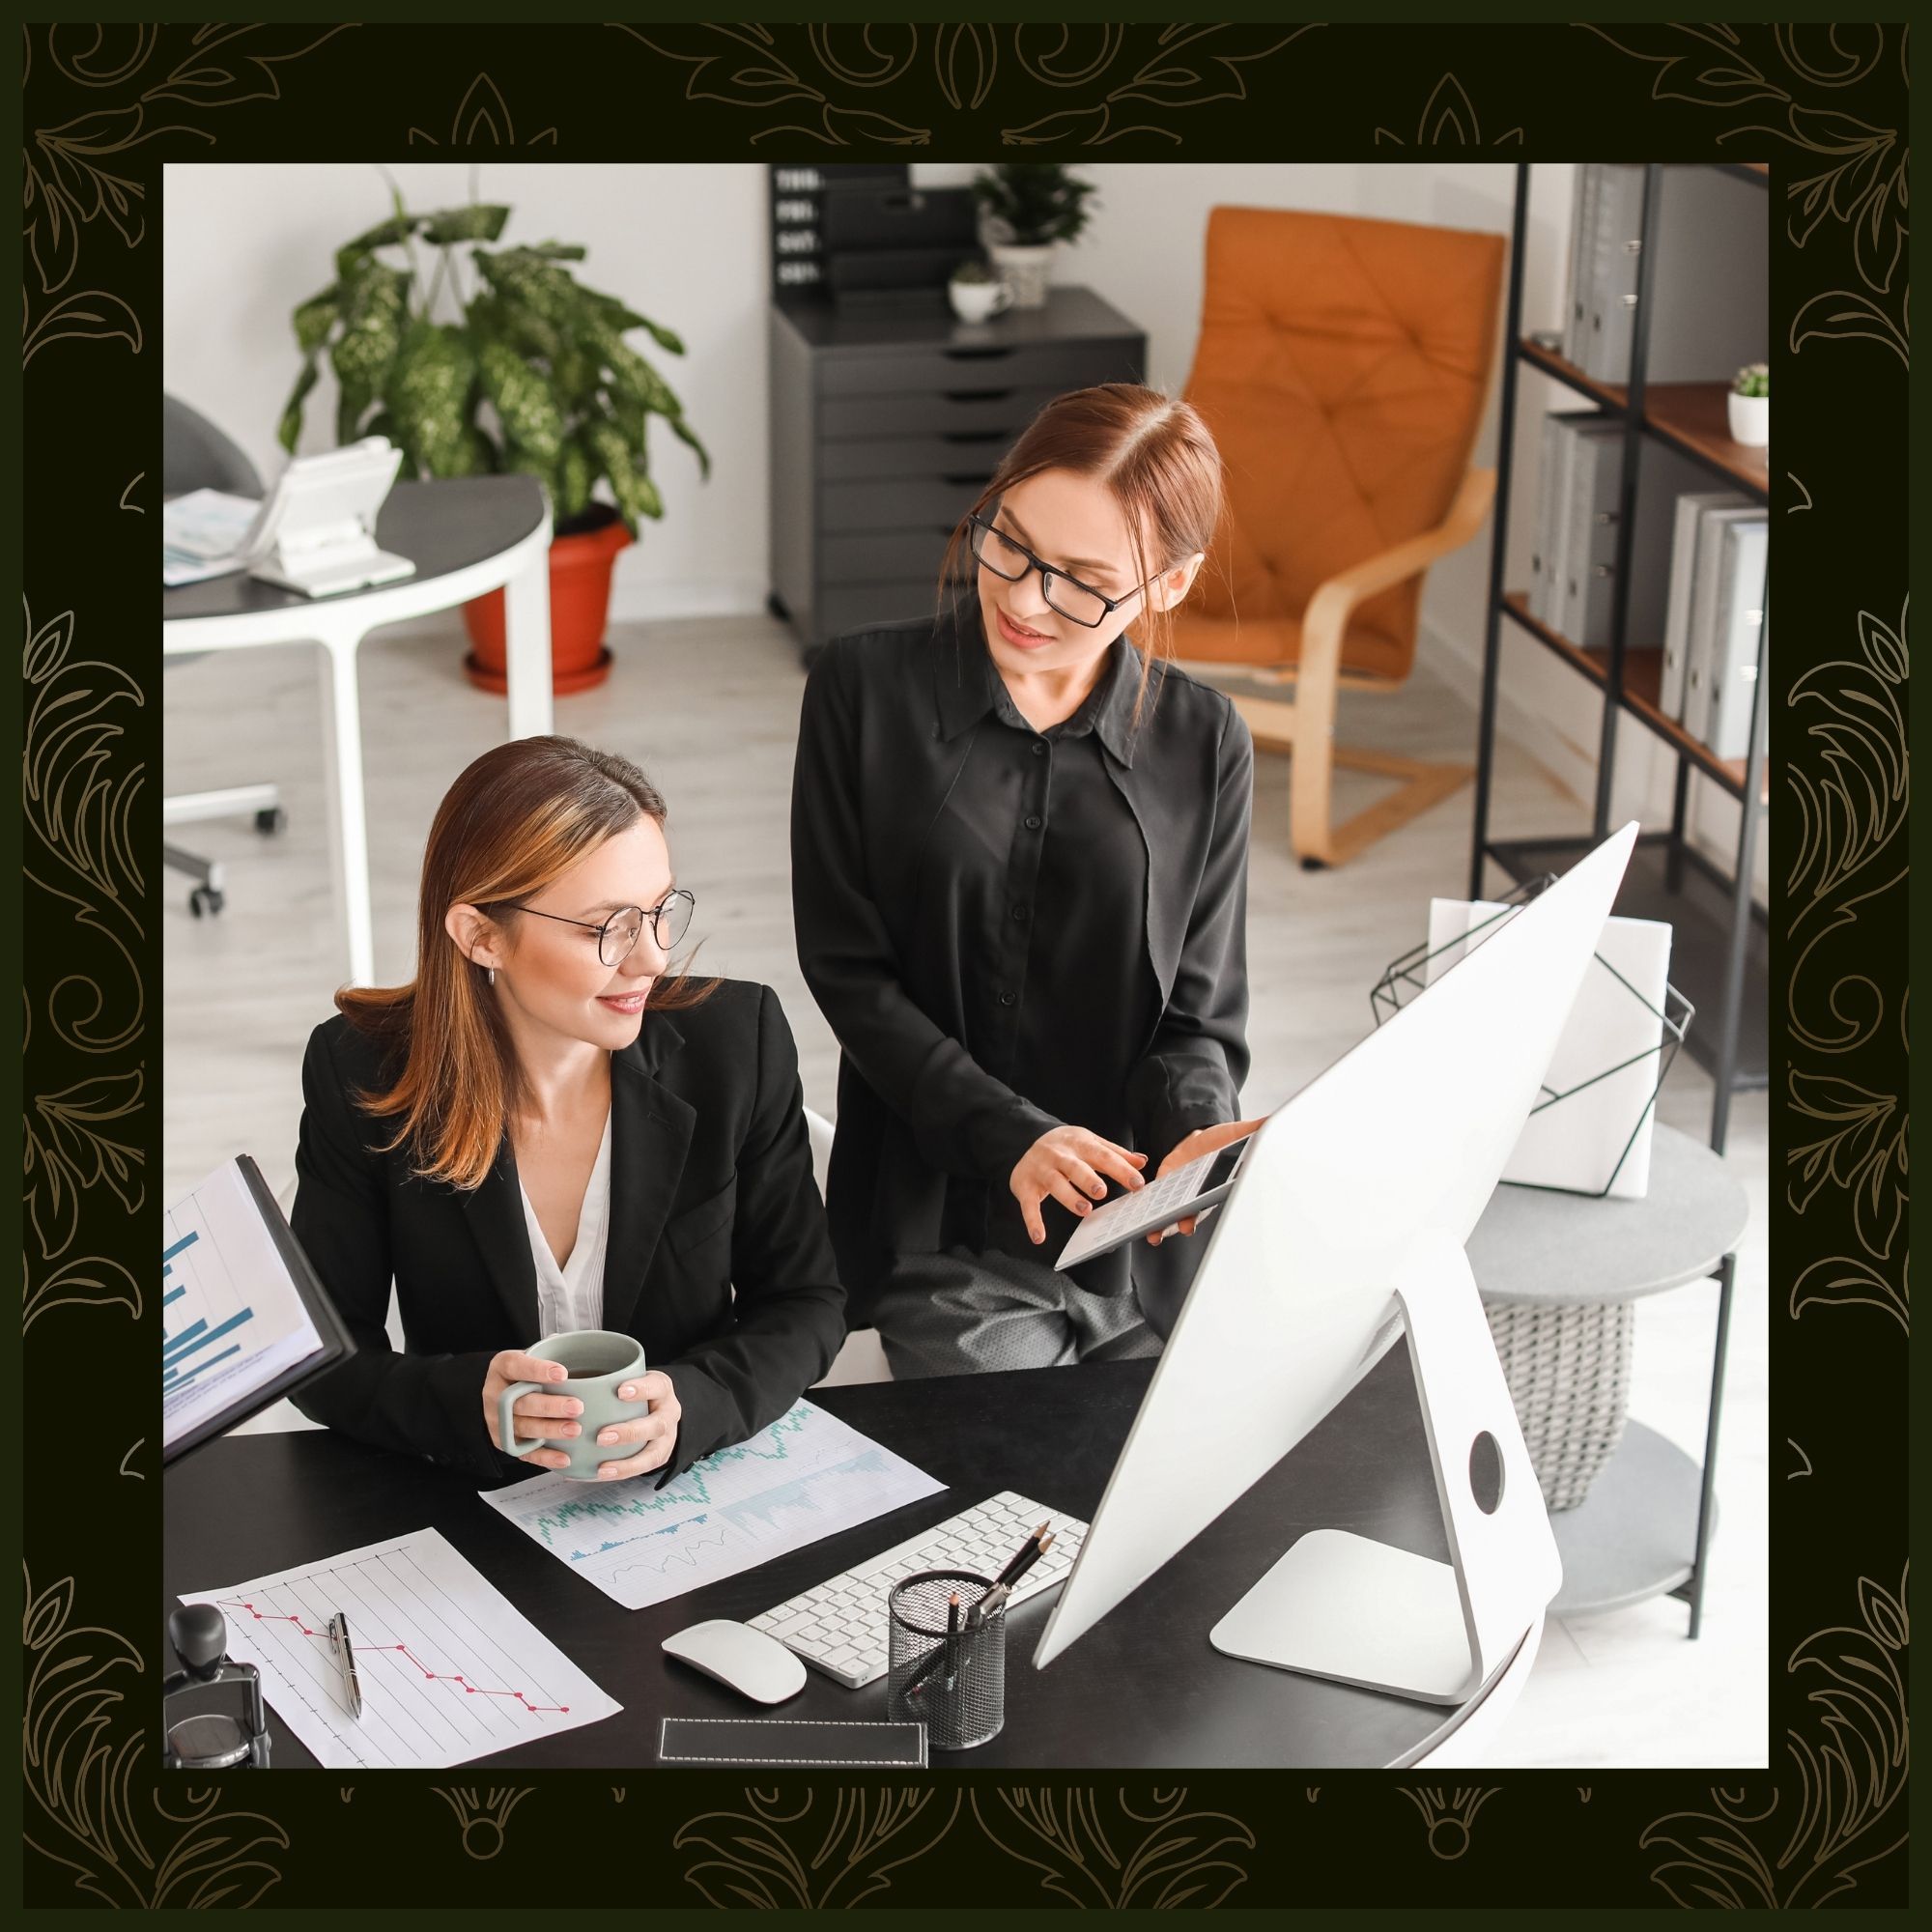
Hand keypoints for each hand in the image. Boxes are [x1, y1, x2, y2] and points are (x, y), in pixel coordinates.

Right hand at [482, 1349, 581, 1471]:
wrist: (496, 1395)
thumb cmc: (523, 1373)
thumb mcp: (529, 1356)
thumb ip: (549, 1351)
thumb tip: (575, 1341)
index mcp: (502, 1368)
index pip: (516, 1366)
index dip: (538, 1370)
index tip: (563, 1373)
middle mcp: (496, 1395)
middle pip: (522, 1402)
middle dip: (550, 1406)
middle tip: (577, 1406)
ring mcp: (499, 1422)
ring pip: (524, 1427)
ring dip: (550, 1430)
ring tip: (575, 1430)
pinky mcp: (506, 1443)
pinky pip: (524, 1452)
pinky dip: (545, 1457)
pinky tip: (565, 1457)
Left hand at [587, 1369, 680, 1481]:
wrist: (659, 1405)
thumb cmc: (637, 1390)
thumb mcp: (632, 1377)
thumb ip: (608, 1379)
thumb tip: (565, 1382)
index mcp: (662, 1389)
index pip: (656, 1386)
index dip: (641, 1390)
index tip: (620, 1391)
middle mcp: (669, 1414)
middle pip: (657, 1425)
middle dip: (629, 1433)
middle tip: (602, 1437)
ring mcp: (667, 1438)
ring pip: (654, 1454)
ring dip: (627, 1463)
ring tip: (602, 1469)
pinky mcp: (660, 1456)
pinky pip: (643, 1469)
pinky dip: (621, 1473)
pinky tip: (599, 1474)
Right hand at [1009, 1126, 1146, 1246]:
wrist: (1028, 1138)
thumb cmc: (1067, 1146)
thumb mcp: (1091, 1143)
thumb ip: (1115, 1154)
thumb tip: (1141, 1162)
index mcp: (1080, 1144)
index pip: (1103, 1156)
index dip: (1120, 1169)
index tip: (1138, 1183)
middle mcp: (1059, 1155)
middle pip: (1074, 1166)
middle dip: (1088, 1179)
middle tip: (1102, 1192)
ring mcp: (1041, 1169)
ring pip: (1054, 1183)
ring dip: (1069, 1197)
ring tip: (1085, 1210)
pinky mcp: (1024, 1185)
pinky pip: (1028, 1204)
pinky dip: (1033, 1221)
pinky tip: (1040, 1237)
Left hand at [1146, 1118, 1266, 1245]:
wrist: (1199, 1139)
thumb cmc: (1222, 1142)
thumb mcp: (1238, 1133)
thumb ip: (1255, 1130)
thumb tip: (1274, 1122)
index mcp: (1214, 1187)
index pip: (1207, 1204)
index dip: (1198, 1215)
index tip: (1189, 1225)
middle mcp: (1197, 1196)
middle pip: (1189, 1215)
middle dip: (1180, 1224)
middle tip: (1176, 1230)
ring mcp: (1180, 1196)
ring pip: (1171, 1216)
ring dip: (1162, 1227)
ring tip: (1153, 1236)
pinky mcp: (1165, 1190)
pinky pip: (1155, 1204)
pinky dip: (1148, 1212)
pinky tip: (1137, 1218)